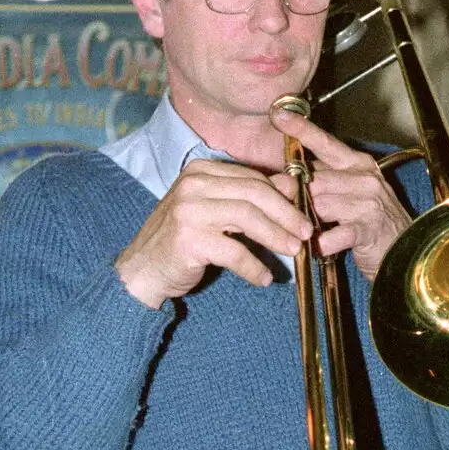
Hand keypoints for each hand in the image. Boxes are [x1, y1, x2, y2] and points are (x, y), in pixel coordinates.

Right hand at [114, 158, 312, 308]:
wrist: (142, 271)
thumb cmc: (183, 241)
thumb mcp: (216, 212)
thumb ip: (249, 197)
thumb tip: (292, 186)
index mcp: (200, 171)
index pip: (252, 178)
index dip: (283, 197)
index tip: (303, 215)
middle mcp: (193, 184)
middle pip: (254, 193)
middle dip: (286, 214)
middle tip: (306, 233)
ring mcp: (188, 210)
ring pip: (247, 217)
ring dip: (276, 237)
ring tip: (294, 252)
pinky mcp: (188, 239)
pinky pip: (234, 251)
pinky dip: (253, 266)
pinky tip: (264, 278)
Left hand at [270, 105, 411, 280]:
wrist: (408, 251)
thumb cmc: (372, 222)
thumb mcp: (350, 193)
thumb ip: (322, 181)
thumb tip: (285, 178)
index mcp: (358, 164)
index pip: (325, 143)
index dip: (301, 129)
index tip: (277, 114)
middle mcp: (365, 179)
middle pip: (315, 180)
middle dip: (296, 195)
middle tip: (282, 208)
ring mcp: (368, 204)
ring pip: (320, 205)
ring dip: (307, 222)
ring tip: (304, 232)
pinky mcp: (368, 230)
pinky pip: (332, 235)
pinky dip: (322, 244)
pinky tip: (319, 248)